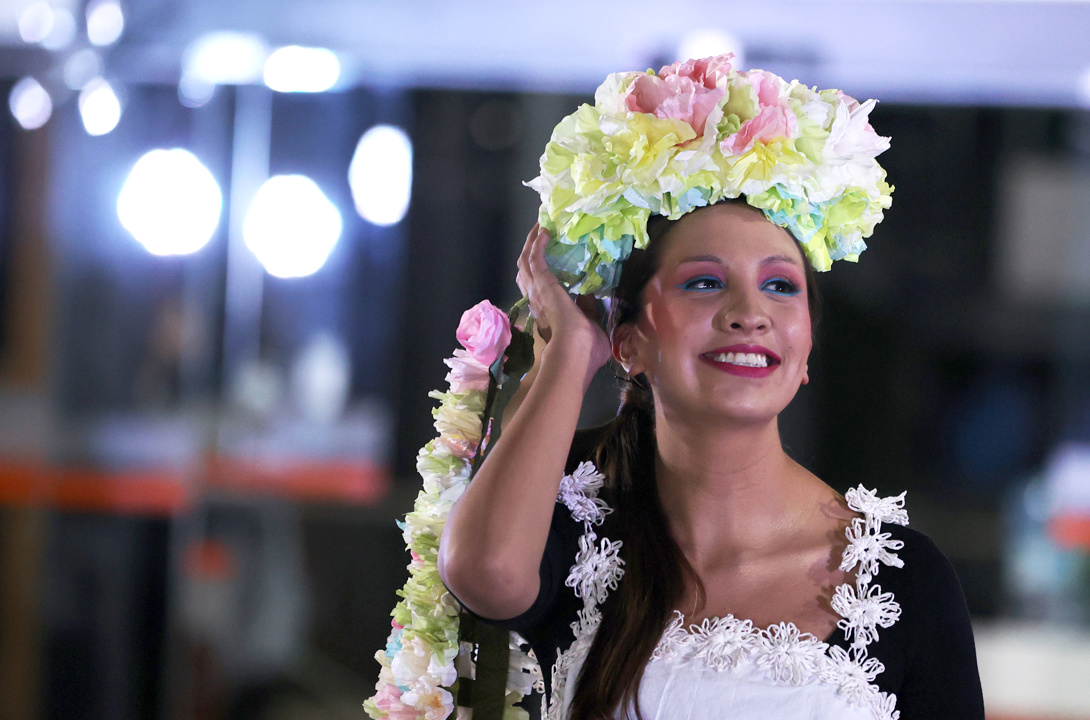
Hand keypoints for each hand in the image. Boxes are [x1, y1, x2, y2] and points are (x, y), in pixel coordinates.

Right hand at [515, 225, 610, 376]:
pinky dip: (537, 244)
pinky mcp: (541, 282)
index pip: (535, 291)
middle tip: (537, 237)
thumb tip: (588, 293)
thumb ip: (586, 307)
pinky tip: (544, 232)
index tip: (543, 263)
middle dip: (528, 253)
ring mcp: (536, 291)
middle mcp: (535, 301)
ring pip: (524, 262)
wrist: (576, 350)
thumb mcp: (587, 323)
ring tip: (539, 228)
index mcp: (545, 314)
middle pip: (524, 273)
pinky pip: (534, 258)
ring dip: (530, 243)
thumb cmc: (585, 347)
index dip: (536, 276)